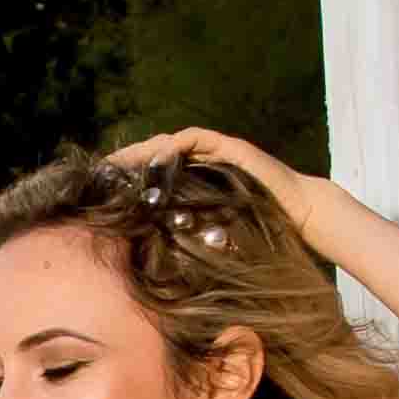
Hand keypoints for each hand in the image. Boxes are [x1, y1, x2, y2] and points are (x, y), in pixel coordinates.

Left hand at [111, 123, 338, 251]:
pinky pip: (194, 139)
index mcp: (191, 181)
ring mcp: (214, 152)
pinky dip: (174, 145)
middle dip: (127, 161)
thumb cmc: (256, 229)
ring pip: (168, 144)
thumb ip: (186, 235)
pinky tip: (156, 156)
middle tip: (102, 171)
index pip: (152, 173)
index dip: (128, 177)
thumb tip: (152, 259)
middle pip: (154, 154)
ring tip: (119, 162)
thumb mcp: (211, 234)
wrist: (297, 212)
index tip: (103, 188)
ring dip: (143, 150)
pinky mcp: (229, 147)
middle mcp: (199, 162)